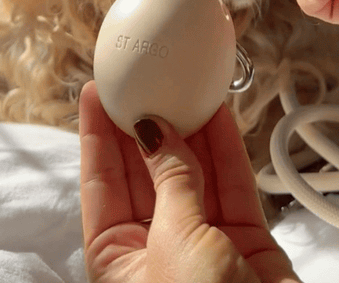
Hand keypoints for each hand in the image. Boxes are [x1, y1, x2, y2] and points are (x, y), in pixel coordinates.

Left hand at [79, 80, 300, 282]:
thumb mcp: (174, 242)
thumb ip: (169, 179)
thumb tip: (151, 129)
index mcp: (119, 258)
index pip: (101, 182)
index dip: (97, 134)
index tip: (95, 92)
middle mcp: (157, 247)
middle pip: (146, 170)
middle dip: (144, 124)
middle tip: (141, 79)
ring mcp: (203, 240)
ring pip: (191, 171)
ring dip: (187, 129)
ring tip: (179, 85)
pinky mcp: (243, 237)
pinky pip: (229, 182)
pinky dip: (224, 147)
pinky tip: (215, 113)